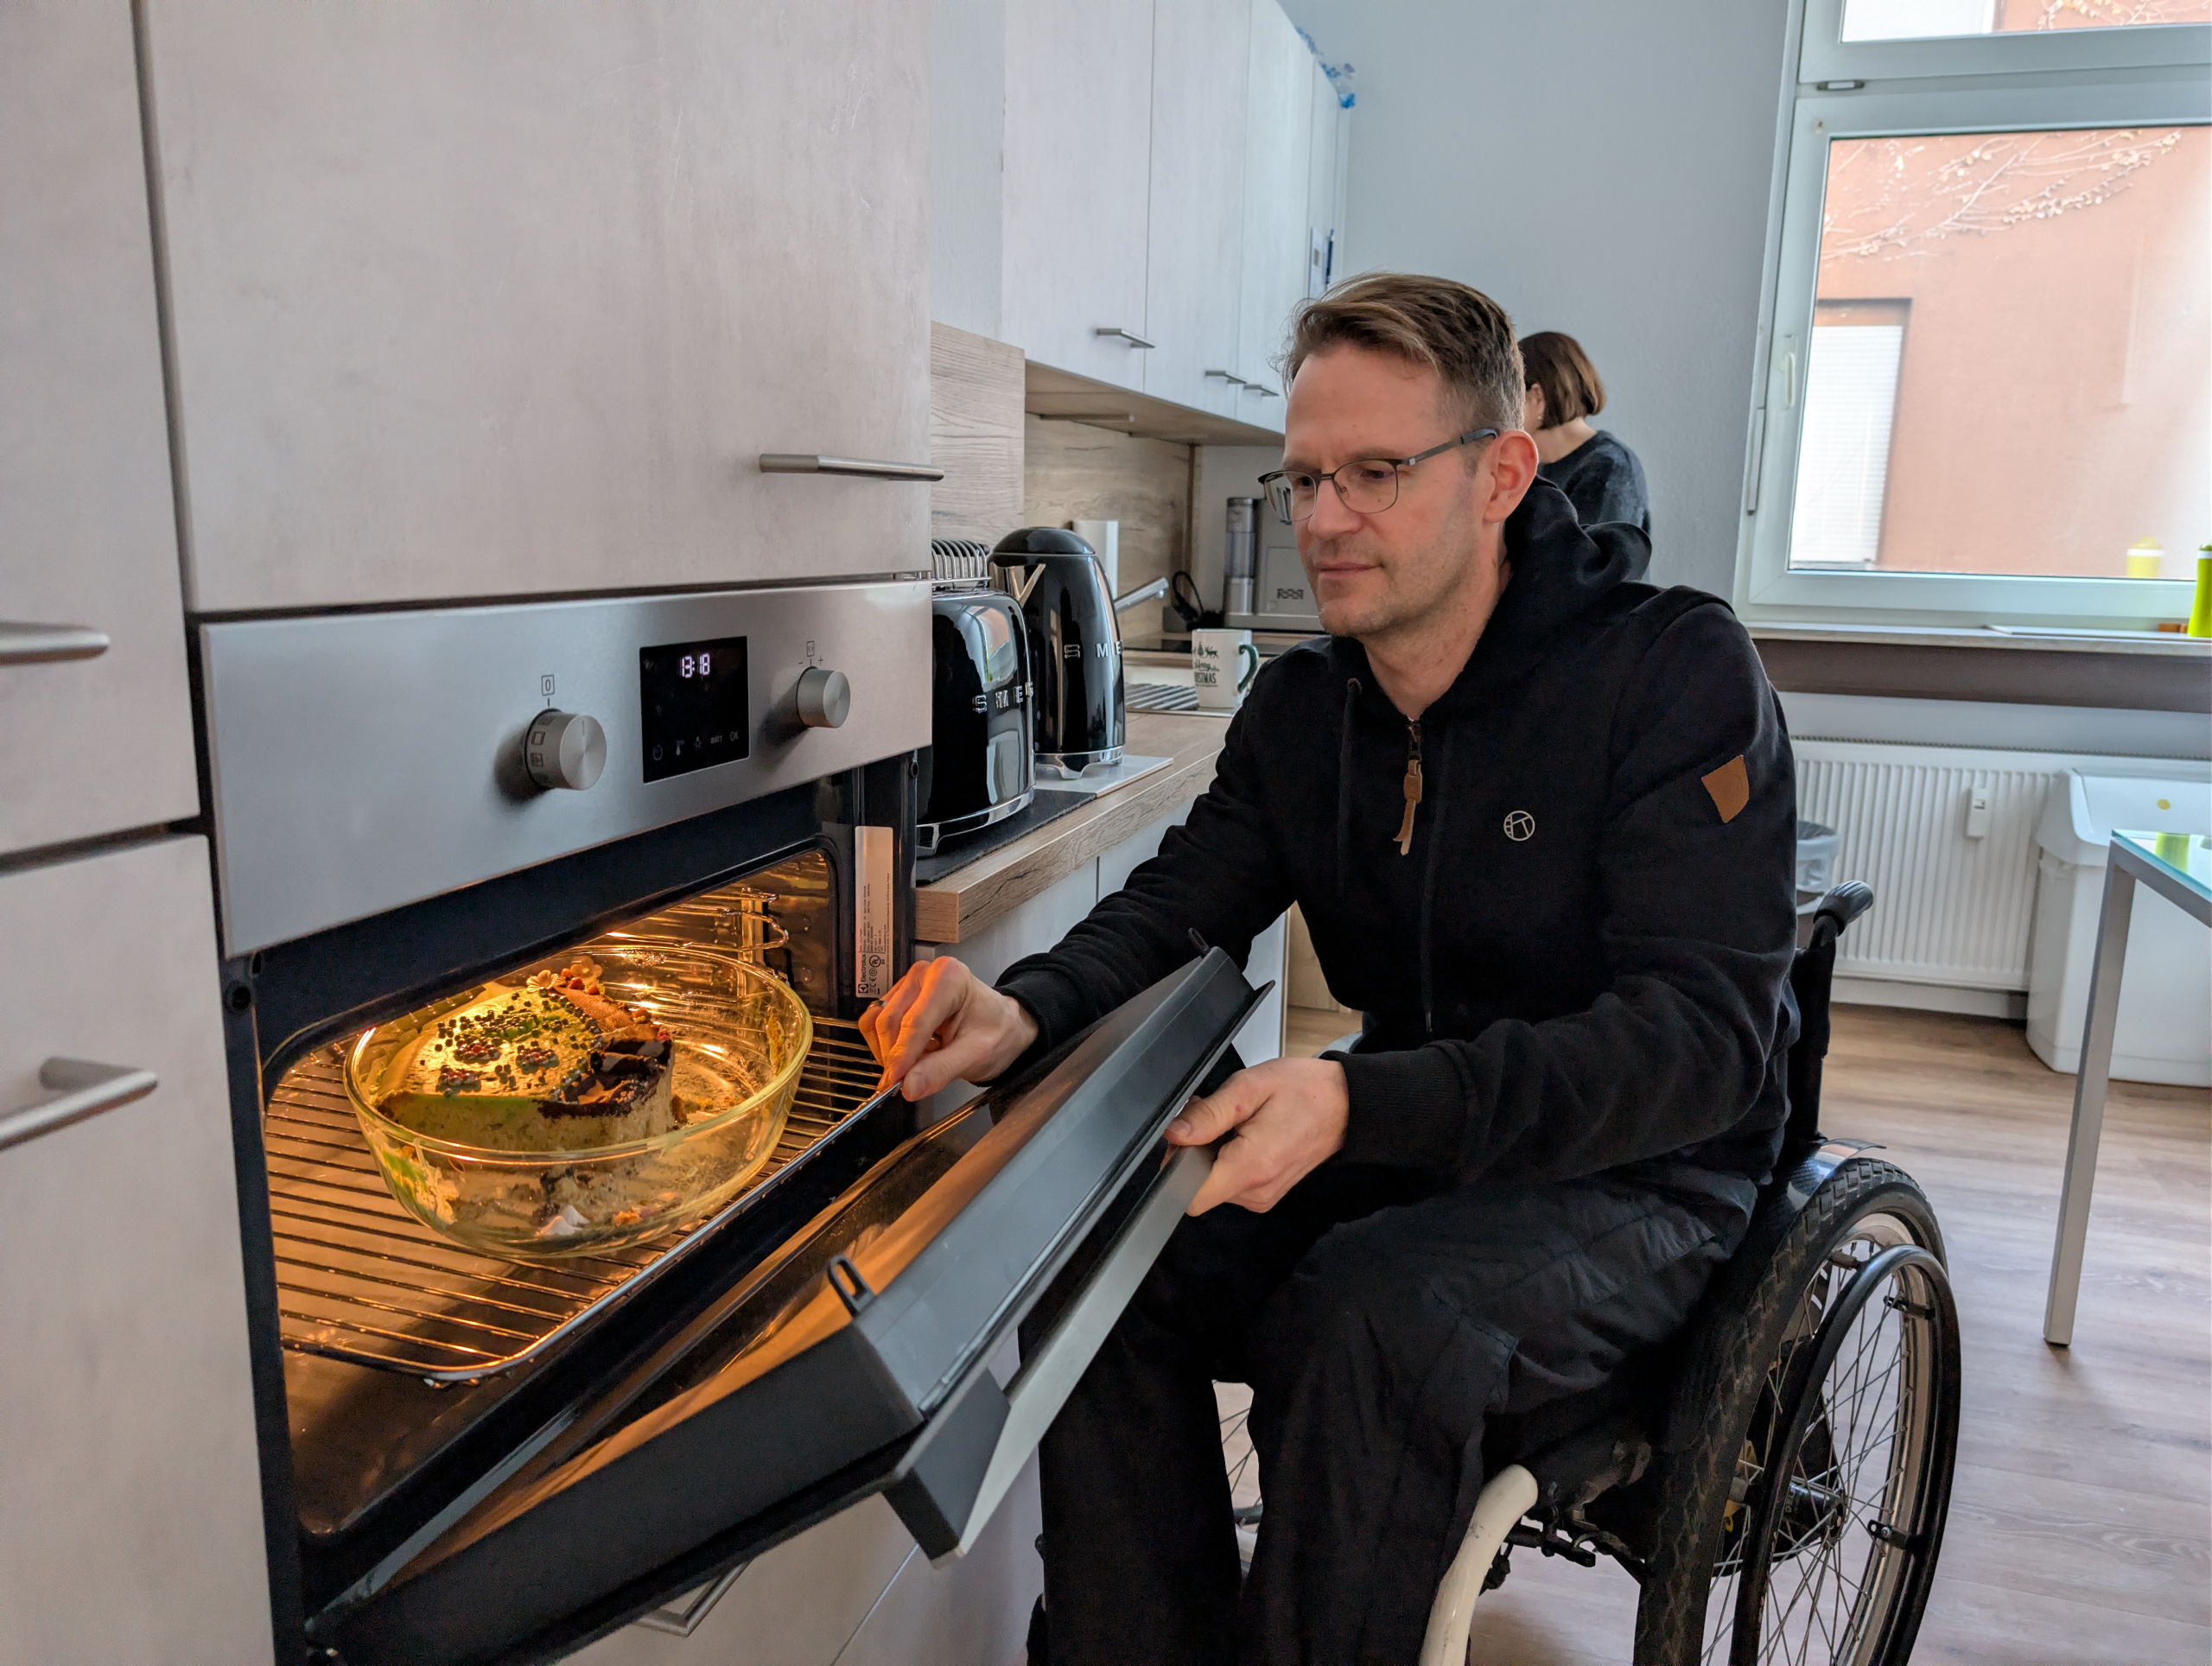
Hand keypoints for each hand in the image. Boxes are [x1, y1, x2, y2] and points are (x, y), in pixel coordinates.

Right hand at [859, 955, 1038, 1101]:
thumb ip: (941, 1070)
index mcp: (948, 978)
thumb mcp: (976, 1055)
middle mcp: (923, 974)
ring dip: (890, 1052)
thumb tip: (909, 1086)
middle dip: (895, 1056)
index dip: (901, 1056)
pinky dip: (888, 1046)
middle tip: (909, 1081)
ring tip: (921, 1061)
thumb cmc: (996, 1031)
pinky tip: (913, 1052)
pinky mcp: (898, 997)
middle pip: (889, 1021)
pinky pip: (876, 1024)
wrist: (1002, 1024)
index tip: (894, 1082)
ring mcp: (908, 984)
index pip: (914, 1022)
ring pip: (877, 1024)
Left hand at [1165, 1056, 1348, 1214]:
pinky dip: (1227, 1161)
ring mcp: (1263, 1197)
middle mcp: (1256, 1192)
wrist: (1343, 1104)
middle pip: (1200, 1188)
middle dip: (1195, 1153)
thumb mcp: (1249, 1088)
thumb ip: (1209, 1115)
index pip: (1191, 1197)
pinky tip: (1243, 1134)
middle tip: (1213, 1115)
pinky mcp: (1267, 1194)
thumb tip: (1174, 1134)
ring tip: (1234, 1122)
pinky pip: (1231, 1185)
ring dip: (1212, 1155)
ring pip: (1214, 1186)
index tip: (1186, 1137)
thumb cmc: (1301, 1090)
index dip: (1177, 1166)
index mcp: (1250, 1168)